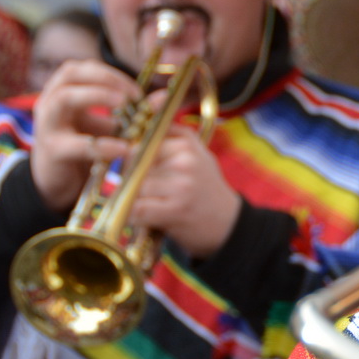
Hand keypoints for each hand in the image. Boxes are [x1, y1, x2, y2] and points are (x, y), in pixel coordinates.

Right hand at [29, 60, 137, 211]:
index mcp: (64, 91)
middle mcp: (50, 102)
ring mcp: (48, 125)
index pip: (85, 68)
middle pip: (71, 73)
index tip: (137, 91)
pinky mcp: (53, 150)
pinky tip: (123, 148)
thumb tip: (163, 97)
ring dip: (98, 96)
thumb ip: (133, 111)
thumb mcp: (108, 125)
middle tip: (132, 95)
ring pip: (65, 97)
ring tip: (123, 106)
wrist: (59, 182)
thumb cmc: (83, 147)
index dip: (112, 74)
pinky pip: (77, 143)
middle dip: (106, 79)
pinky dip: (103, 144)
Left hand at [128, 129, 241, 257]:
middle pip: (135, 162)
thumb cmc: (206, 190)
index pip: (142, 141)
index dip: (132, 156)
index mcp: (187, 143)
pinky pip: (137, 208)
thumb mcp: (198, 155)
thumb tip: (129, 133)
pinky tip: (143, 218)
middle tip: (141, 190)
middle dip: (129, 177)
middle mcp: (184, 160)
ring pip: (133, 186)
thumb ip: (170, 138)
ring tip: (145, 205)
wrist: (229, 225)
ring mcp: (180, 185)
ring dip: (130, 198)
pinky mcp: (174, 210)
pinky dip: (133, 216)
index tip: (134, 168)